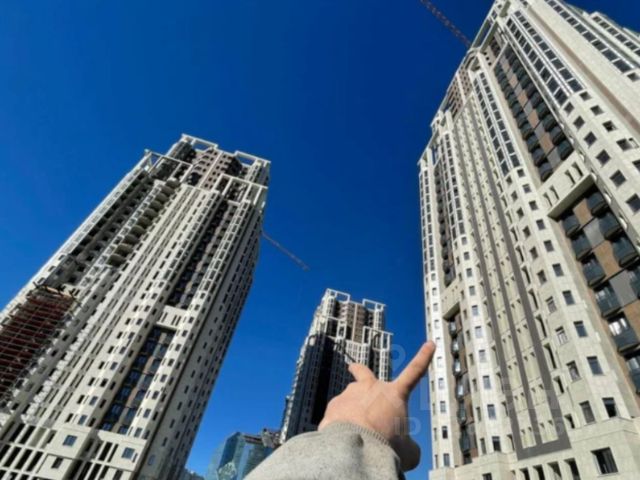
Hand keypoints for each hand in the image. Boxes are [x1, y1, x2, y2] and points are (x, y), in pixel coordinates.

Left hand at [318, 341, 435, 470]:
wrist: (356, 447)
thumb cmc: (386, 446)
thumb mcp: (408, 450)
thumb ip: (407, 444)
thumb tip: (406, 448)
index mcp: (395, 394)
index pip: (415, 372)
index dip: (423, 358)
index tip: (430, 344)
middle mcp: (371, 389)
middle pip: (363, 373)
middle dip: (358, 371)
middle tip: (353, 368)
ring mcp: (350, 395)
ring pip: (349, 401)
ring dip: (350, 413)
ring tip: (354, 434)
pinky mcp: (333, 406)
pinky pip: (336, 417)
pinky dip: (338, 427)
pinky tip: (341, 440)